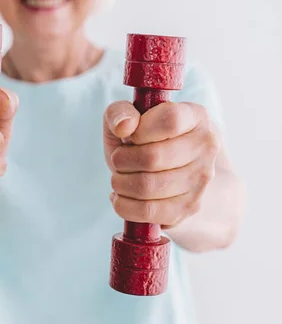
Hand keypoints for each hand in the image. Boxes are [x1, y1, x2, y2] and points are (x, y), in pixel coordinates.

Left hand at [104, 100, 220, 227]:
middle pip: (153, 157)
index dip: (140, 130)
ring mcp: (201, 180)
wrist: (175, 174)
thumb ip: (119, 112)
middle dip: (122, 160)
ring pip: (147, 186)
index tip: (128, 136)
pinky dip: (124, 205)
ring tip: (119, 177)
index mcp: (195, 116)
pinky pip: (148, 211)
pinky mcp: (189, 207)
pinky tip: (121, 196)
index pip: (170, 119)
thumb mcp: (129, 118)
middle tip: (117, 159)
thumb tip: (124, 126)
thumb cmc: (147, 140)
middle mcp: (206, 147)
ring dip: (121, 183)